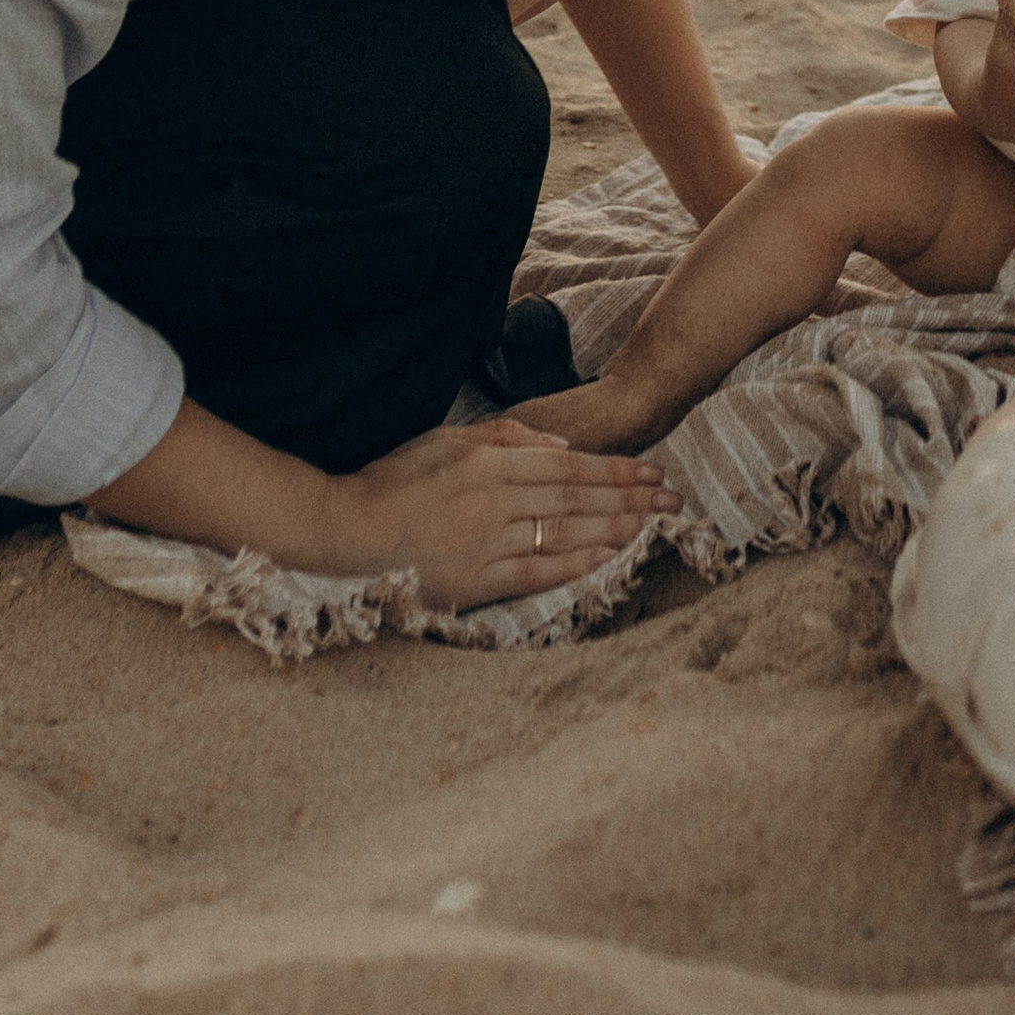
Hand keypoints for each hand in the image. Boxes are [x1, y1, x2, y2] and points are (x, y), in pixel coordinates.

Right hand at [316, 414, 677, 610]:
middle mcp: (494, 497)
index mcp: (488, 460)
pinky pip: (536, 572)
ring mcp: (486, 540)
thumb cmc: (391, 481)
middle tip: (670, 499)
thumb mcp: (445, 438)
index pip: (567, 465)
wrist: (344, 531)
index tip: (649, 472)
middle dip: (629, 497)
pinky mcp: (475, 581)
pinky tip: (608, 559)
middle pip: (576, 497)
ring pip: (564, 532)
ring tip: (652, 526)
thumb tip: (561, 445)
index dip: (613, 469)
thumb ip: (504, 434)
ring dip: (614, 528)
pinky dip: (574, 564)